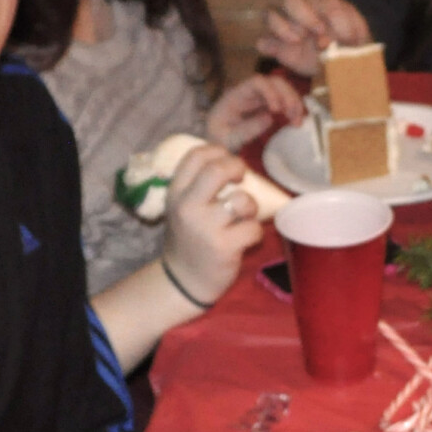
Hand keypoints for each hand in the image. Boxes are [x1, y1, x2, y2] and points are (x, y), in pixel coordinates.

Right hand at [160, 141, 264, 305]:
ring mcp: (205, 228)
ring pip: (241, 200)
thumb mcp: (183, 208)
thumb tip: (233, 161)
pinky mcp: (224, 247)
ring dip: (251, 205)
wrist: (184, 281)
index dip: (218, 151)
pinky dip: (256, 232)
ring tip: (245, 215)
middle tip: (242, 176)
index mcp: (176, 193)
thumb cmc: (190, 238)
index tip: (228, 160)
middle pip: (217, 170)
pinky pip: (254, 228)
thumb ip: (199, 186)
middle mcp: (187, 207)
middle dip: (237, 167)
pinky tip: (246, 238)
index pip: (196, 156)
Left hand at [206, 72, 306, 150]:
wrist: (217, 147)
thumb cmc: (219, 141)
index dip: (270, 92)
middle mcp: (250, 94)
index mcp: (236, 96)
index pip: (257, 82)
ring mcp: (260, 99)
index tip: (277, 111)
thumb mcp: (227, 140)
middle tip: (294, 117)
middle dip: (288, 96)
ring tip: (297, 122)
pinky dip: (294, 110)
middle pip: (275, 82)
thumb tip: (270, 118)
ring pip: (283, 90)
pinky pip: (285, 102)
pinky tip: (297, 122)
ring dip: (294, 103)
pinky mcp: (268, 108)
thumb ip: (245, 131)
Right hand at [255, 0, 370, 77]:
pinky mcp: (278, 47)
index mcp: (324, 4)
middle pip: (290, 1)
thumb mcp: (360, 39)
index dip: (327, 17)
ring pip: (270, 13)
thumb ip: (349, 31)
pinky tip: (279, 52)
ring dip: (282, 27)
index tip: (334, 35)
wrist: (343, 69)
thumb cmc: (353, 48)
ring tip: (298, 40)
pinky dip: (268, 45)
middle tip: (319, 36)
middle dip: (304, 17)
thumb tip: (325, 35)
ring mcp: (287, 27)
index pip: (320, 1)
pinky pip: (263, 41)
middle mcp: (302, 11)